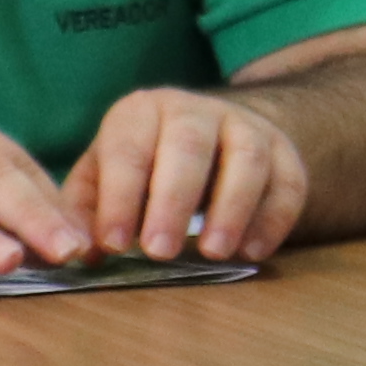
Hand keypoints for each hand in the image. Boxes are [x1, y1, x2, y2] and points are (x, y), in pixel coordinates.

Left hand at [71, 83, 310, 262]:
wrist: (216, 135)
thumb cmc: (147, 164)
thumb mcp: (107, 176)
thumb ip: (88, 211)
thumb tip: (78, 251)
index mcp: (142, 113)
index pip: (128, 150)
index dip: (119, 197)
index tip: (114, 244)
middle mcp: (194, 111)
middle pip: (188, 146)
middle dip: (173, 201)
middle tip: (160, 252)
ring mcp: (245, 128)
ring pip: (246, 159)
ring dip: (231, 208)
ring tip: (213, 253)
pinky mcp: (284, 152)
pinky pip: (287, 182)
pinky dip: (273, 219)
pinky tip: (252, 252)